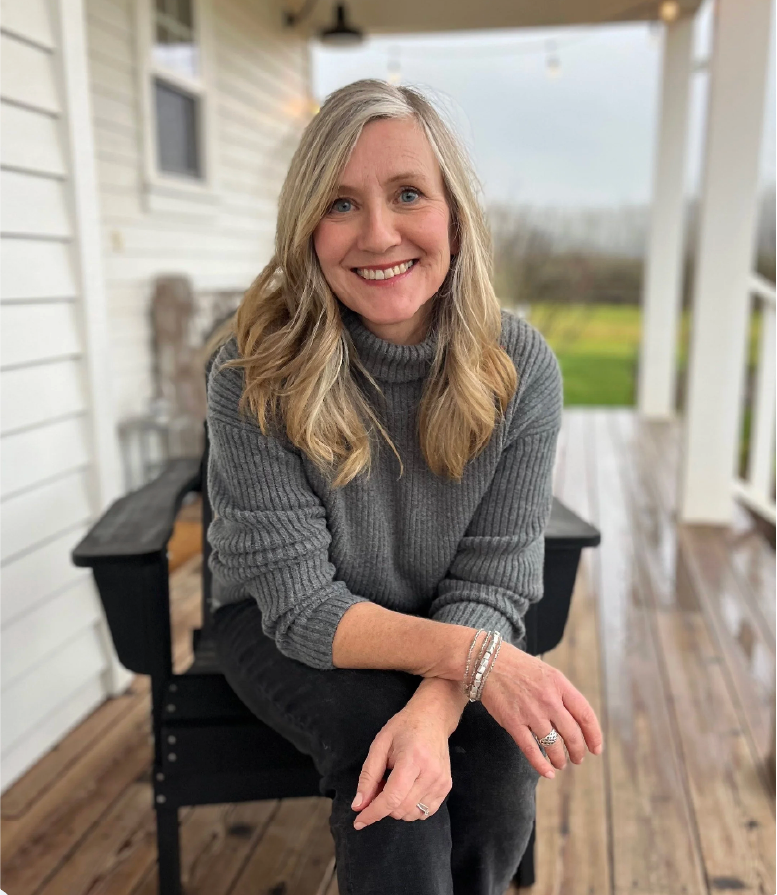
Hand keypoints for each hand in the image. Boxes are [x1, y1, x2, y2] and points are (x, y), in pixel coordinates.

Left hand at [350, 700, 451, 829]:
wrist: (432, 718)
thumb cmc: (403, 728)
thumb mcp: (380, 745)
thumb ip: (368, 776)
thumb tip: (359, 805)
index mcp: (412, 759)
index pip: (392, 797)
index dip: (373, 813)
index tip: (358, 822)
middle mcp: (431, 774)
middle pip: (401, 809)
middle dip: (382, 807)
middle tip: (377, 788)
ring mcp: (442, 782)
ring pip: (412, 814)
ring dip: (396, 809)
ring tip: (393, 786)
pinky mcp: (447, 787)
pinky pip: (425, 813)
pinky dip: (410, 809)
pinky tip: (406, 792)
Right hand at [478, 640, 602, 777]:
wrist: (486, 661)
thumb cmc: (518, 667)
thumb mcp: (547, 673)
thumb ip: (562, 694)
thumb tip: (576, 720)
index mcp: (560, 684)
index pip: (585, 714)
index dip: (594, 735)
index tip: (596, 749)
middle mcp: (548, 699)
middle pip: (572, 734)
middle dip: (577, 751)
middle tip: (577, 759)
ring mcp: (531, 712)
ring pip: (553, 745)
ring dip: (560, 759)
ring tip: (561, 763)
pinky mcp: (513, 722)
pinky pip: (532, 750)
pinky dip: (542, 765)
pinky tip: (548, 772)